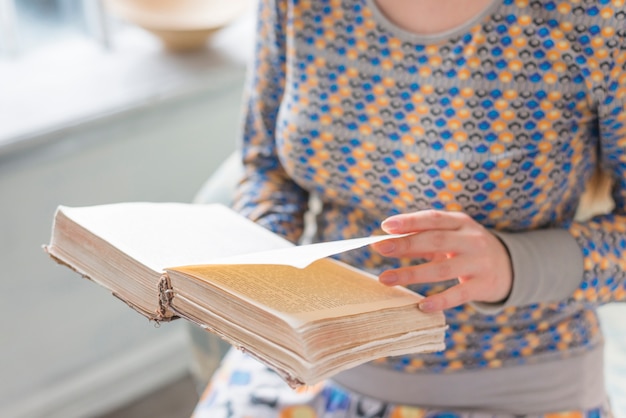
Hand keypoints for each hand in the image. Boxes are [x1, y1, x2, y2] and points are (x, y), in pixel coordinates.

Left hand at [371, 210, 512, 312]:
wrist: (511, 266)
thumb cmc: (467, 248)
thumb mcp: (451, 236)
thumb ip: (422, 238)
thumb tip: (386, 242)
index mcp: (461, 222)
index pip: (433, 218)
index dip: (410, 221)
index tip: (385, 226)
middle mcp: (471, 240)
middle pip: (435, 241)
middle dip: (405, 244)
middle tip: (380, 248)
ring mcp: (479, 263)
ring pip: (442, 268)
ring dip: (412, 274)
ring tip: (386, 279)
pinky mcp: (484, 285)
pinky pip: (459, 294)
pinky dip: (440, 300)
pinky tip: (422, 306)